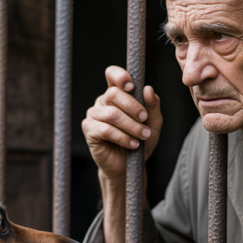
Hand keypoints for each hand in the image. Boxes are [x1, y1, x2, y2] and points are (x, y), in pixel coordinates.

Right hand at [81, 66, 162, 180]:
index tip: (132, 86)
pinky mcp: (89, 131)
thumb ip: (152, 106)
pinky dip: (123, 137)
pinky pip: (106, 130)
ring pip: (112, 114)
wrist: (129, 166)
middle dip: (133, 107)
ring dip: (131, 126)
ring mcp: (93, 116)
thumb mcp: (153, 123)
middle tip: (144, 119)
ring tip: (143, 136)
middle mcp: (102, 102)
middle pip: (113, 94)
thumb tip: (148, 89)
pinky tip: (132, 144)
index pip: (112, 75)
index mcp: (116, 95)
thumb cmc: (140, 141)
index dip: (120, 76)